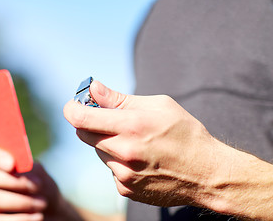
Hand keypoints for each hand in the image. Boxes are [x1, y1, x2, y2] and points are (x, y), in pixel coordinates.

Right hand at [0, 142, 81, 220]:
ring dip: (23, 202)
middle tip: (37, 185)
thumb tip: (18, 166)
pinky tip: (37, 216)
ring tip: (42, 203)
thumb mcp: (40, 173)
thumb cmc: (42, 187)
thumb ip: (28, 165)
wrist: (51, 212)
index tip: (12, 164)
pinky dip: (22, 218)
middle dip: (13, 181)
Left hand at [63, 81, 234, 207]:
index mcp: (132, 126)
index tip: (74, 104)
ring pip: (98, 151)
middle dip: (90, 123)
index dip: (72, 109)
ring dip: (106, 143)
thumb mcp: (158, 106)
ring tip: (133, 141)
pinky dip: (117, 161)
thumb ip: (120, 99)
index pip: (81, 118)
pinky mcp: (125, 189)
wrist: (206, 174)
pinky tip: (139, 159)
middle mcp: (124, 153)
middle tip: (107, 118)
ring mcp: (123, 175)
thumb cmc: (185, 133)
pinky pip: (110, 169)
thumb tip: (93, 89)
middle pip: (84, 135)